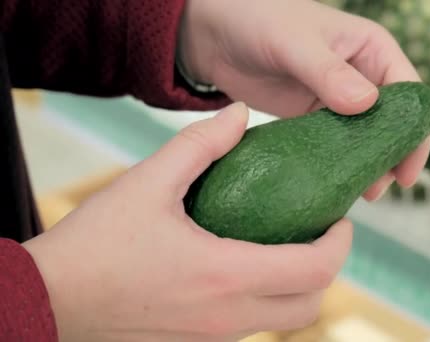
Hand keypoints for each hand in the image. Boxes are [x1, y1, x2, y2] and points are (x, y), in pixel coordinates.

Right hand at [23, 103, 352, 341]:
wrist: (46, 303)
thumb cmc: (94, 245)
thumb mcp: (147, 183)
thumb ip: (199, 144)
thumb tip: (238, 115)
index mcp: (224, 276)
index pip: (314, 270)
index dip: (340, 243)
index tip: (339, 218)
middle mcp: (227, 318)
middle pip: (311, 305)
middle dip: (327, 267)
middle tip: (318, 231)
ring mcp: (212, 339)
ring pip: (284, 319)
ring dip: (299, 285)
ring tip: (286, 244)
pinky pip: (252, 326)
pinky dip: (267, 299)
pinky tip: (245, 266)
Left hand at [178, 0, 429, 199]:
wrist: (215, 33)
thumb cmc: (257, 20)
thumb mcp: (295, 44)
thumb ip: (328, 72)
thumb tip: (366, 104)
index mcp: (372, 49)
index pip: (409, 94)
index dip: (413, 132)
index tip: (406, 171)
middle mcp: (362, 75)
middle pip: (391, 122)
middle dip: (391, 156)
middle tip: (378, 190)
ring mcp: (338, 98)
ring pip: (364, 138)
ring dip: (365, 165)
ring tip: (358, 194)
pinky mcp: (313, 116)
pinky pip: (335, 144)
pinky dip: (338, 164)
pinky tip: (334, 184)